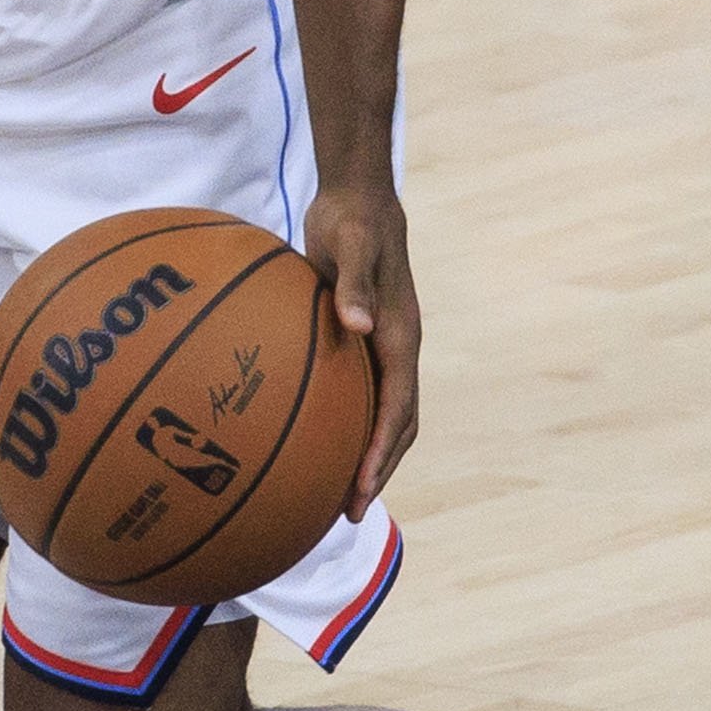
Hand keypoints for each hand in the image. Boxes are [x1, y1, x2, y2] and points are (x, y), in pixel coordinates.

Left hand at [302, 182, 419, 519]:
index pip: (398, 409)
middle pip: (398, 426)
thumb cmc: (352, 220)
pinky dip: (344, 426)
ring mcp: (382, 349)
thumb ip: (355, 283)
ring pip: (384, 417)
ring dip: (366, 456)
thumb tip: (359, 325)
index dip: (382, 452)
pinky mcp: (362, 343)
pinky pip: (359, 396)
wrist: (359, 199)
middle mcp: (398, 350)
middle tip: (349, 512)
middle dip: (377, 470)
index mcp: (401, 337)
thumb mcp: (351, 244)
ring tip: (336, 495)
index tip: (361, 487)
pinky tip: (308, 440)